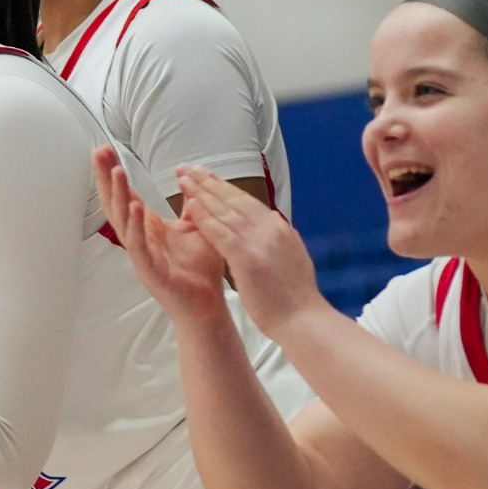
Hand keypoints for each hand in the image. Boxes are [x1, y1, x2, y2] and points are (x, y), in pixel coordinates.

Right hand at [93, 147, 228, 326]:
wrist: (208, 305)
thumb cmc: (200, 270)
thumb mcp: (197, 230)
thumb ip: (191, 207)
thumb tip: (191, 183)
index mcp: (148, 228)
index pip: (126, 195)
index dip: (115, 173)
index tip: (105, 149)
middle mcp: (139, 239)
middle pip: (116, 203)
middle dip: (106, 177)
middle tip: (99, 152)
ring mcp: (141, 255)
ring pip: (123, 222)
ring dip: (118, 196)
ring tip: (116, 172)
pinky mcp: (149, 271)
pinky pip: (138, 247)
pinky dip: (136, 226)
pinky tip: (135, 207)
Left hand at [173, 165, 324, 334]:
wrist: (305, 320)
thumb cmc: (296, 298)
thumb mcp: (291, 258)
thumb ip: (278, 240)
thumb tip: (272, 226)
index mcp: (280, 229)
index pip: (247, 201)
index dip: (224, 187)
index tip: (207, 176)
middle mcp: (271, 228)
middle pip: (234, 199)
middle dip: (209, 182)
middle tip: (187, 168)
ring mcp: (261, 242)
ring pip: (225, 210)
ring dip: (201, 193)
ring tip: (182, 179)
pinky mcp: (249, 258)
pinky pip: (221, 233)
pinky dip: (205, 217)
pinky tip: (190, 206)